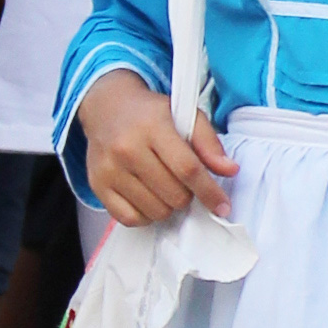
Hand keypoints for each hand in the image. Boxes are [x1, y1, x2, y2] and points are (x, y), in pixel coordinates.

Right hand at [76, 71, 235, 224]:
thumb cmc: (150, 115)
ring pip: (155, 211)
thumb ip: (209, 143)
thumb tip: (229, 170)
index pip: (187, 169)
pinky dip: (146, 215)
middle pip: (174, 195)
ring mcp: (109, 169)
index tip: (222, 206)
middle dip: (187, 195)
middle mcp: (127, 148)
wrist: (107, 108)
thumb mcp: (185, 116)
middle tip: (182, 182)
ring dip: (168, 206)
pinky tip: (148, 197)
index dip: (209, 192)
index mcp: (153, 127)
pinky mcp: (98, 185)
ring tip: (164, 187)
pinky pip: (131, 219)